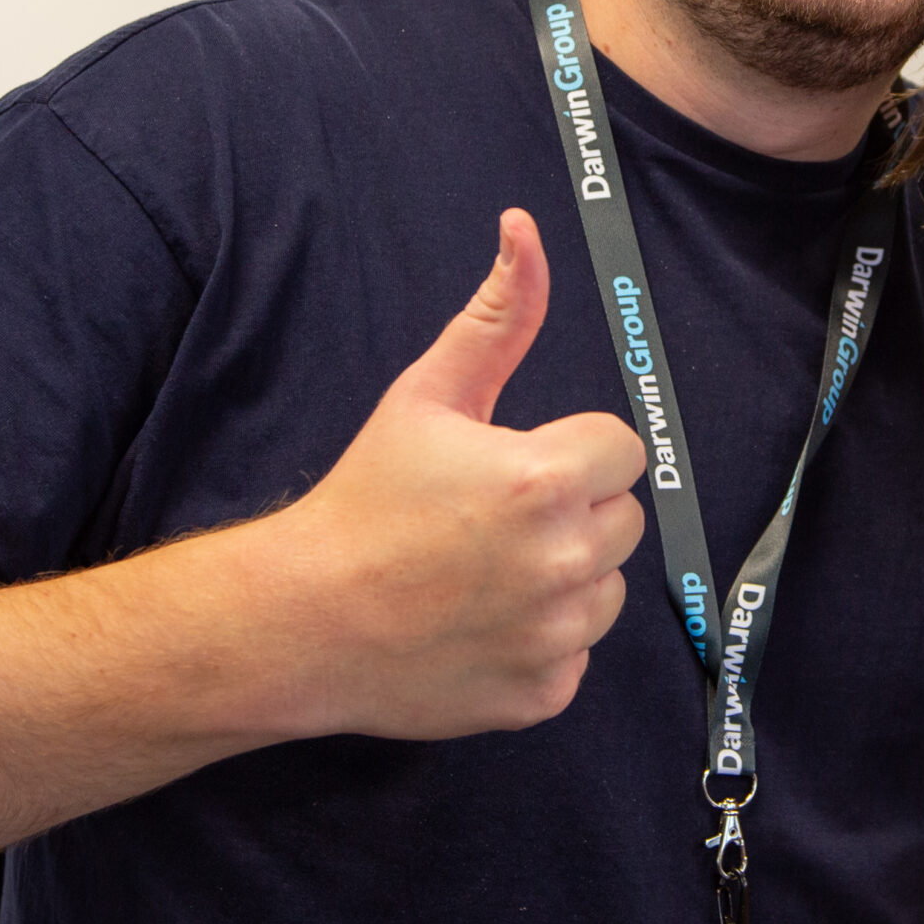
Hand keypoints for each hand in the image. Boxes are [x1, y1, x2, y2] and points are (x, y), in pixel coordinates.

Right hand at [257, 208, 644, 738]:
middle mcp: (564, 561)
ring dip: (563, 579)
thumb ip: (497, 316)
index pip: (621, 450)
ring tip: (482, 573)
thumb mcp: (428, 395)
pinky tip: (478, 626)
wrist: (301, 619)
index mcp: (547, 481)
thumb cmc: (364, 501)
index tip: (514, 465)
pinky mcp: (543, 694)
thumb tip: (524, 229)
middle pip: (621, 519)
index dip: (569, 452)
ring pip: (605, 589)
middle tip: (490, 520)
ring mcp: (556, 636)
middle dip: (570, 512)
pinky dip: (539, 644)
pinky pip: (575, 656)